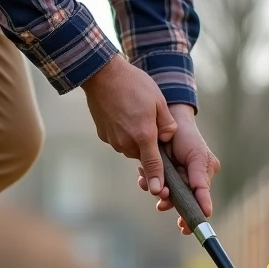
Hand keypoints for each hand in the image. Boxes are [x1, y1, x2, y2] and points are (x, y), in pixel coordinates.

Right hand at [82, 57, 174, 204]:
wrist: (102, 75)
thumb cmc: (134, 85)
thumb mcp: (158, 101)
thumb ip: (166, 124)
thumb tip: (167, 138)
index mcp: (143, 135)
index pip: (153, 164)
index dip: (157, 180)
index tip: (157, 192)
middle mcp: (126, 142)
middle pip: (143, 155)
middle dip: (149, 147)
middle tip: (150, 125)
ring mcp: (113, 140)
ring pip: (130, 148)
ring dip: (136, 139)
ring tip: (135, 115)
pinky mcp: (103, 135)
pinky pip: (119, 140)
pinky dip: (124, 132)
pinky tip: (123, 114)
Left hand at [137, 104, 219, 234]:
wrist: (169, 118)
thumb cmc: (187, 136)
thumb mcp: (197, 158)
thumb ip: (200, 181)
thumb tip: (207, 208)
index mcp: (203, 177)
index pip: (199, 202)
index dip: (192, 217)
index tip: (185, 227)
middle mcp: (189, 179)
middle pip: (180, 201)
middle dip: (169, 202)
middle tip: (161, 205)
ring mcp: (174, 177)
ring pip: (164, 194)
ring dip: (157, 190)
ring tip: (149, 183)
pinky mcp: (159, 172)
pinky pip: (152, 183)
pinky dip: (147, 181)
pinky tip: (142, 175)